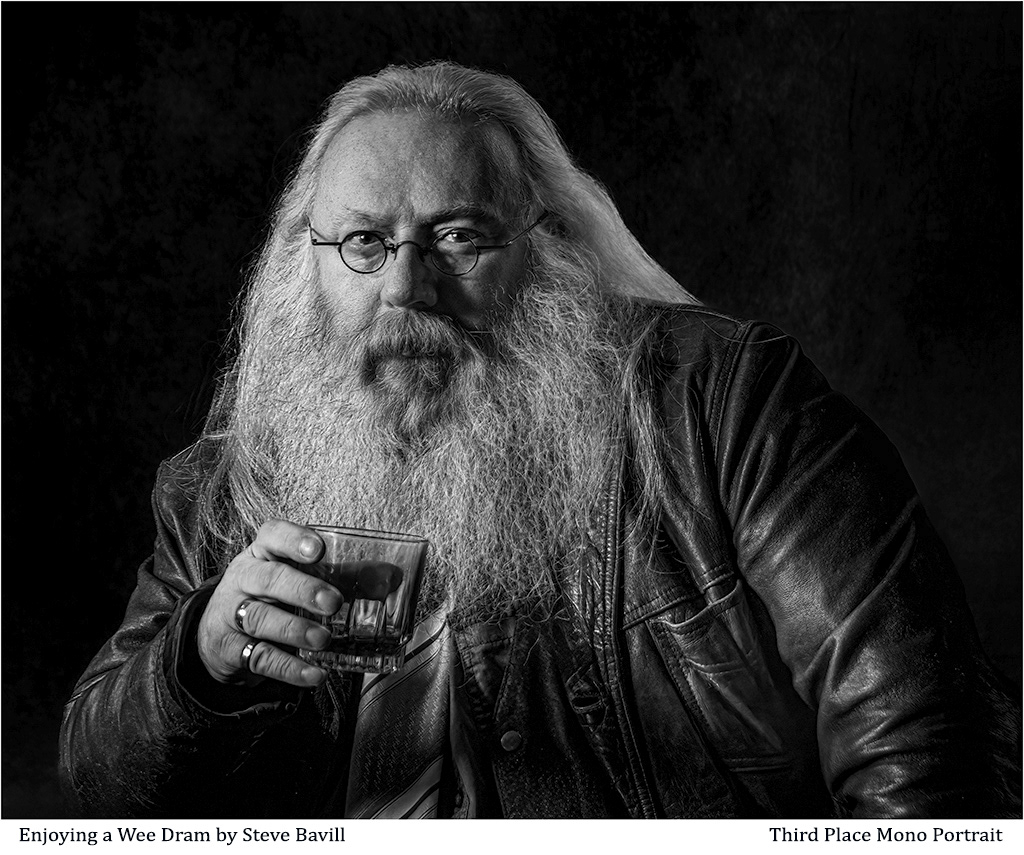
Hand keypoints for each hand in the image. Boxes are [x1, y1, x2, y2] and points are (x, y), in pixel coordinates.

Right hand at [196, 519, 340, 688]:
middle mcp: (244, 578)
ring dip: (294, 629)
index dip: (293, 539)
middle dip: (302, 589)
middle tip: (333, 602)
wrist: (219, 634)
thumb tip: (390, 578)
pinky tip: (314, 673)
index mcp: (262, 553)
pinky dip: (289, 668)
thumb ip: (343, 576)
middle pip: (268, 579)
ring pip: (259, 618)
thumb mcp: (298, 578)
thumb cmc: (269, 596)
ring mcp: (232, 613)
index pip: (272, 535)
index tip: (318, 549)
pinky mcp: (230, 648)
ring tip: (323, 639)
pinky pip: (259, 657)